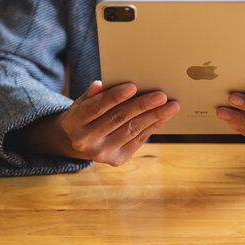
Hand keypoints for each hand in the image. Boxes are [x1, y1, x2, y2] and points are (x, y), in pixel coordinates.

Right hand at [23, 81, 179, 165]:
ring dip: (154, 117)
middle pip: (118, 119)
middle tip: (161, 96)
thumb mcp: (81, 102)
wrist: (77, 143)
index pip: (96, 107)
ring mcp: (101, 153)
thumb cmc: (84, 115)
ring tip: (171, 106)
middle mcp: (85, 141)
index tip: (133, 86)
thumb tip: (102, 84)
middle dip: (142, 106)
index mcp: (73, 122)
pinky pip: (138, 140)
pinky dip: (153, 127)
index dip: (115, 97)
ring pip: (131, 131)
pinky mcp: (116, 160)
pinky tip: (164, 116)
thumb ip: (92, 94)